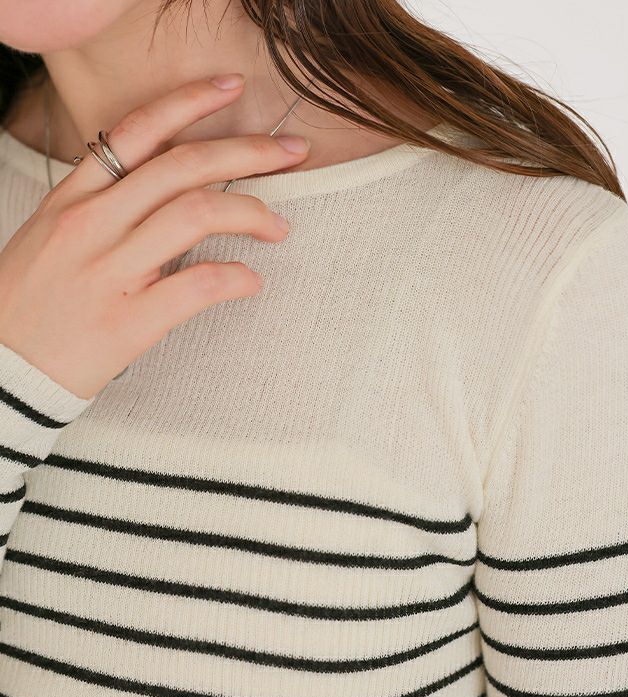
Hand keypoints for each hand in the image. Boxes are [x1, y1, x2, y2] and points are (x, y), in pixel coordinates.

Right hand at [0, 74, 309, 399]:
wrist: (3, 368)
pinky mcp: (129, 321)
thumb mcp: (53, 236)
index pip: (137, 132)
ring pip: (194, 214)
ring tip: (278, 227)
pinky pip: (198, 285)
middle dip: (247, 152)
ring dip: (252, 213)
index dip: (190, 103)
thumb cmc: (31, 304)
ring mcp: (110, 271)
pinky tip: (251, 281)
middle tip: (291, 153)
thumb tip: (164, 192)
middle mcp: (92, 224)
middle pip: (182, 166)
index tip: (231, 89)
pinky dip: (236, 278)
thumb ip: (104, 208)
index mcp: (74, 199)